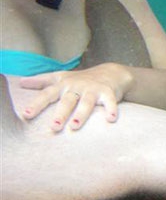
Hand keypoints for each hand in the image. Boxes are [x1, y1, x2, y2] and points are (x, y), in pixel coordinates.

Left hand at [19, 63, 133, 131]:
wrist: (110, 73)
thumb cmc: (81, 79)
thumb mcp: (61, 78)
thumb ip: (42, 81)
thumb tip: (21, 82)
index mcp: (63, 85)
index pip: (48, 94)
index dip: (37, 104)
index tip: (27, 115)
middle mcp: (77, 87)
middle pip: (68, 100)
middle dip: (61, 113)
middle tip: (54, 126)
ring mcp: (93, 89)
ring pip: (86, 102)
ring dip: (81, 114)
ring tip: (75, 126)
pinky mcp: (108, 92)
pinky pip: (110, 101)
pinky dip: (111, 109)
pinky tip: (111, 119)